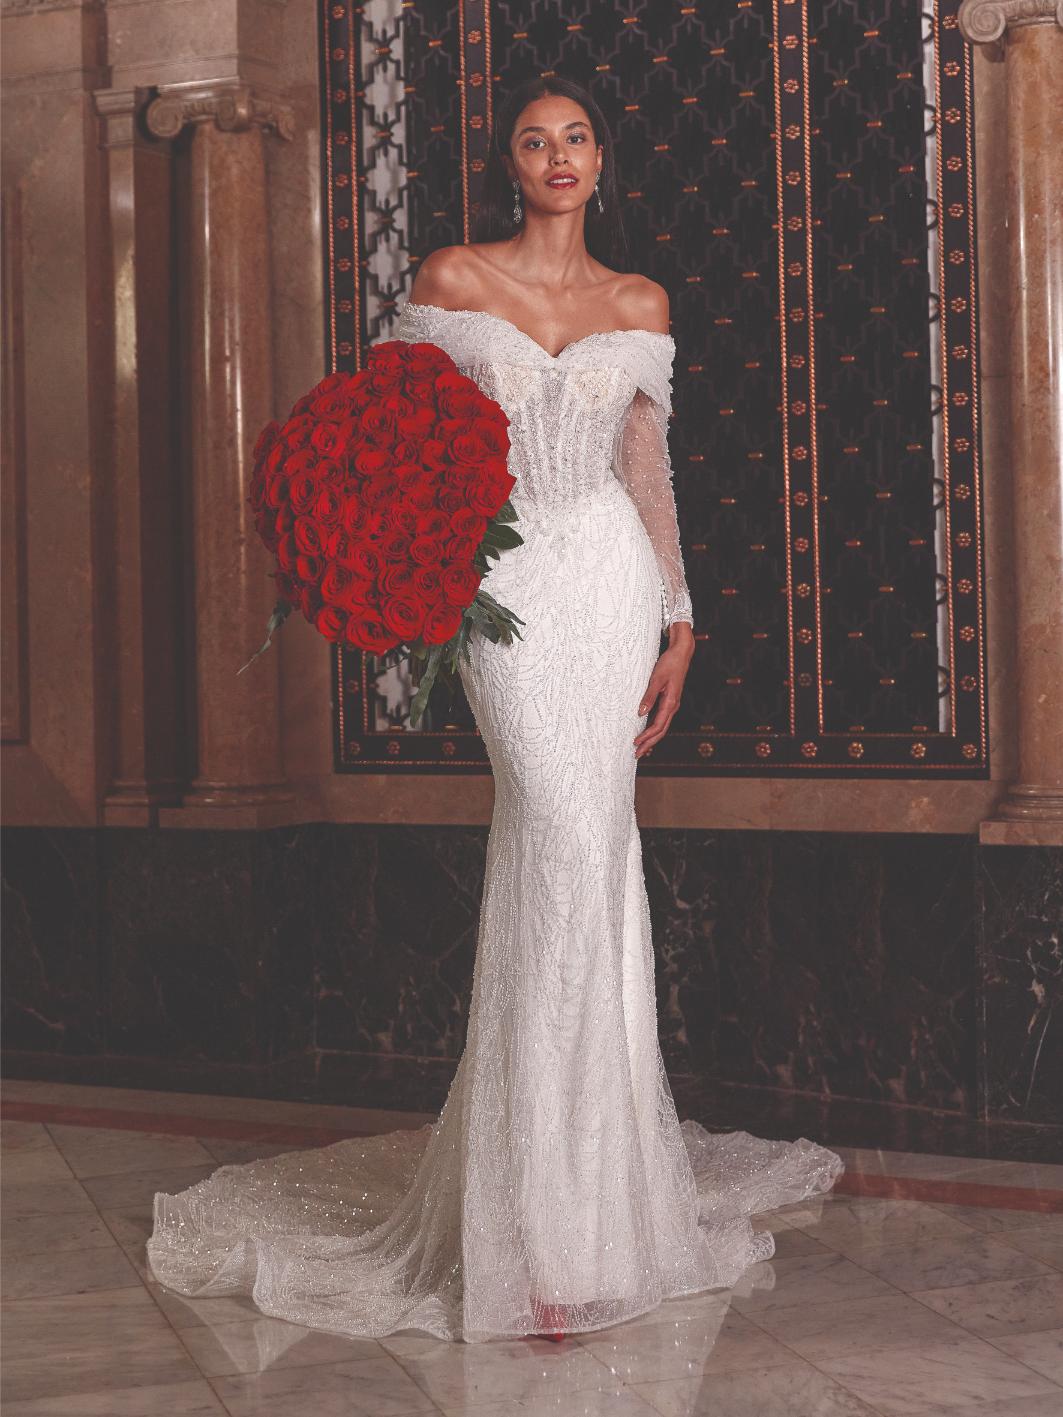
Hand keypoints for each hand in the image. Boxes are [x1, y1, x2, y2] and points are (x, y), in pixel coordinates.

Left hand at [634, 624, 693, 758]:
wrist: (682, 653)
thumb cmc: (670, 664)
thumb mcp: (657, 679)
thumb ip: (649, 696)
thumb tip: (640, 713)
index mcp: (671, 703)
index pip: (658, 726)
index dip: (646, 737)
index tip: (635, 744)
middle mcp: (673, 706)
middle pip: (661, 731)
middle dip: (649, 743)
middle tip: (636, 755)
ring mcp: (672, 704)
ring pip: (662, 726)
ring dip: (652, 738)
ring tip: (641, 747)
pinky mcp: (670, 700)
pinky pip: (662, 719)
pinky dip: (654, 728)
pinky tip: (647, 731)